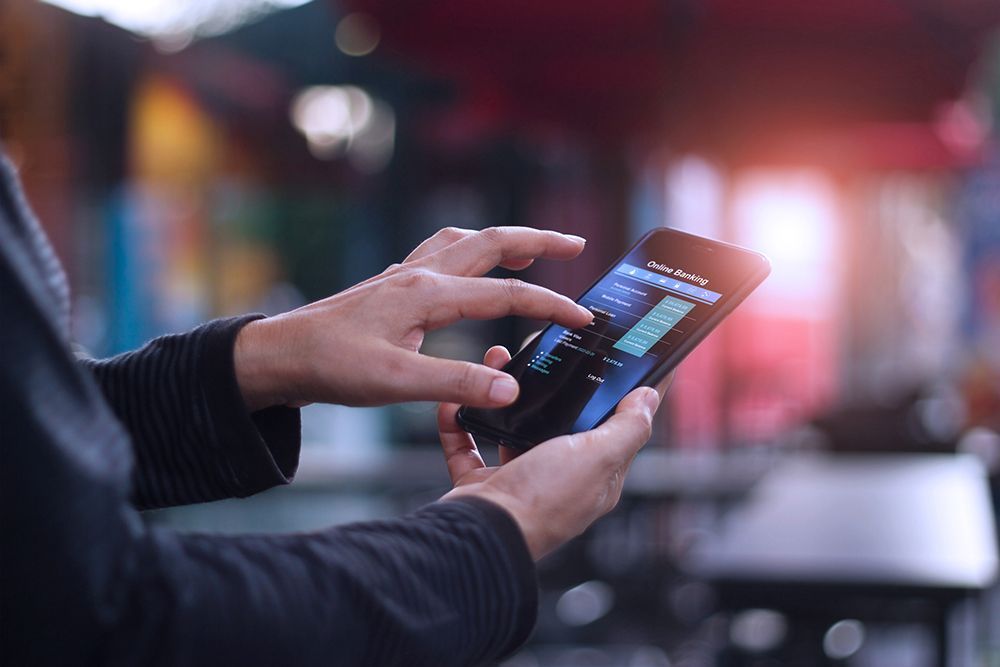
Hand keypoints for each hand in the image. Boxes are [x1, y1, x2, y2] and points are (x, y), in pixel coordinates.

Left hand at [234, 227, 592, 410]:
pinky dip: (471, 253)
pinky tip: (470, 271)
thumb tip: (509, 391)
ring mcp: (404, 276)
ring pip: (465, 242)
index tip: (584, 319)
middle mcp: (419, 275)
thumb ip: (455, 384)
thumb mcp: (395, 383)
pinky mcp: (392, 287)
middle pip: (491, 243)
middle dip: (538, 242)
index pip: (505, 294)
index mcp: (427, 294)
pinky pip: (442, 254)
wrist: (279, 356)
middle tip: (577, 247)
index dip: (550, 305)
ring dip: (504, 242)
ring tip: (533, 251)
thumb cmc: (329, 366)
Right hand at [438, 345, 673, 559]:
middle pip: (559, 419)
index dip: (617, 392)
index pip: (615, 426)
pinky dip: (460, 422)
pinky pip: (468, 445)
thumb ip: (627, 427)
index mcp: (594, 474)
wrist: (480, 535)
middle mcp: (558, 478)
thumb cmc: (541, 502)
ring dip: (504, 394)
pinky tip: (457, 399)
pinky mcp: (481, 483)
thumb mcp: (597, 457)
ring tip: (499, 362)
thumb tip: (649, 399)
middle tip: (545, 350)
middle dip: (551, 384)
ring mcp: (519, 479)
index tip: (617, 358)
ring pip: (512, 426)